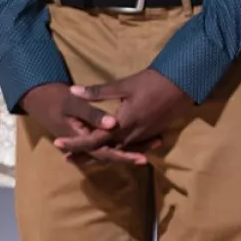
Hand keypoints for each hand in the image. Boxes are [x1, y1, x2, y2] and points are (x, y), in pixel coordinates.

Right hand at [19, 82, 147, 166]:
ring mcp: (88, 140)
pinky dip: (123, 142)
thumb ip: (93, 114)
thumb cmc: (58, 101)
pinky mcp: (91, 134)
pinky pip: (108, 142)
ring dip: (129, 149)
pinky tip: (138, 139)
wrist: (43, 100)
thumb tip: (113, 124)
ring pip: (111, 149)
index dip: (124, 155)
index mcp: (83, 140)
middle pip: (111, 154)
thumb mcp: (74, 105)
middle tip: (150, 156)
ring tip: (152, 145)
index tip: (141, 158)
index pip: (106, 152)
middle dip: (130, 155)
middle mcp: (86, 145)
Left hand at [72, 68, 190, 157]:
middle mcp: (130, 136)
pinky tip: (111, 148)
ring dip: (100, 154)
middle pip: (103, 151)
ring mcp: (141, 138)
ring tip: (84, 156)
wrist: (182, 85)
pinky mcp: (149, 135)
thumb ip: (98, 92)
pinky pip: (129, 148)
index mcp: (122, 125)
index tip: (58, 143)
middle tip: (65, 157)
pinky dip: (117, 150)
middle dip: (84, 154)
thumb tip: (73, 91)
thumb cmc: (152, 83)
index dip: (75, 142)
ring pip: (117, 152)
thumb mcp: (124, 85)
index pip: (93, 139)